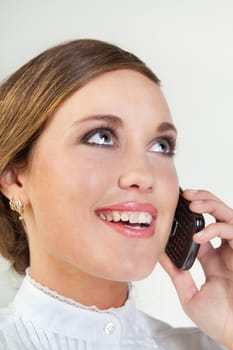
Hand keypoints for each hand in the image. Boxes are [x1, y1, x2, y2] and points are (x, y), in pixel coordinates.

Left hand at [159, 189, 232, 348]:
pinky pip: (232, 230)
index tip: (173, 209)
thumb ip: (177, 274)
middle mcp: (225, 251)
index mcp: (212, 260)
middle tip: (185, 195)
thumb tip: (160, 256)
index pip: (200, 230)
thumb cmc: (219, 320)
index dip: (188, 218)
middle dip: (202, 200)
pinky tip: (200, 235)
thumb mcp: (190, 295)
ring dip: (210, 204)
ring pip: (227, 215)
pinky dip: (216, 228)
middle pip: (217, 215)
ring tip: (193, 203)